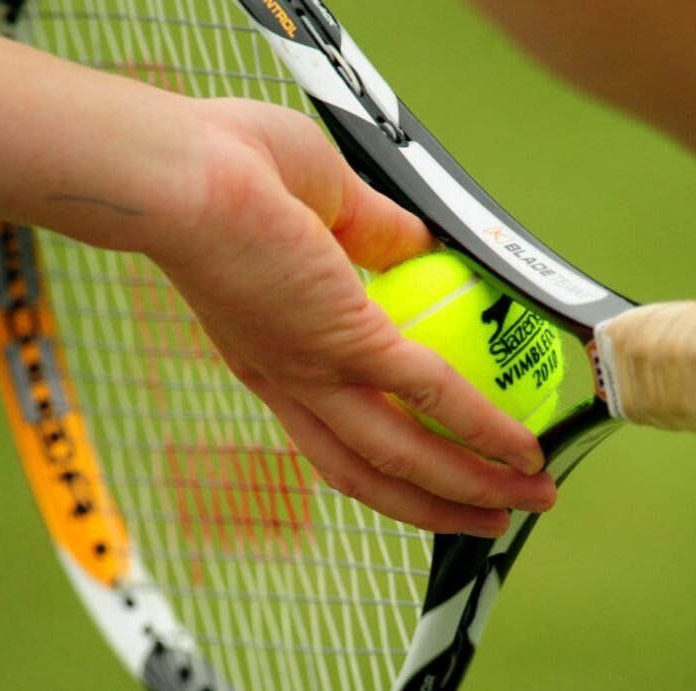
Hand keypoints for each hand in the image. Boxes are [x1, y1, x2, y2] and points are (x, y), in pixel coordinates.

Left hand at [150, 98, 555, 535]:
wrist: (172, 170)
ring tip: (523, 504)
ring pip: (403, 457)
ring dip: (468, 490)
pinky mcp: (343, 343)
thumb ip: (372, 230)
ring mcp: (317, 371)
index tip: (440, 469)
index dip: (392, 459)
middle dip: (439, 506)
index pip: (339, 431)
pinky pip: (431, 396)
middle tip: (493, 521)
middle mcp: (292, 382)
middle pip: (374, 472)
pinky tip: (522, 448)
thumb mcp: (316, 201)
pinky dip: (483, 429)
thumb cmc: (221, 164)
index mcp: (276, 354)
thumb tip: (423, 245)